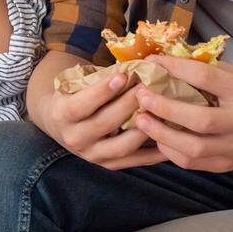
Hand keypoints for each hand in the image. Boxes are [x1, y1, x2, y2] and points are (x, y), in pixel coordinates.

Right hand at [38, 68, 169, 170]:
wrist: (62, 125)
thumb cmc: (74, 96)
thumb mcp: (75, 85)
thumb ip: (98, 79)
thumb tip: (132, 66)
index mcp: (62, 114)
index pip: (81, 104)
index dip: (102, 91)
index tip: (123, 75)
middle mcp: (75, 138)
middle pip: (104, 123)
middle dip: (128, 105)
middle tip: (148, 88)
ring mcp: (92, 155)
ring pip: (122, 146)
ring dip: (144, 128)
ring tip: (160, 111)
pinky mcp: (109, 165)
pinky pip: (135, 161)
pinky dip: (154, 152)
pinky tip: (170, 138)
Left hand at [131, 56, 232, 171]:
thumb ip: (208, 71)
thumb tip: (168, 62)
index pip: (206, 79)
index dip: (176, 69)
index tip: (153, 63)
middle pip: (199, 120)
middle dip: (165, 109)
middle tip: (141, 97)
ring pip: (193, 149)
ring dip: (162, 135)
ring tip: (141, 120)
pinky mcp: (226, 166)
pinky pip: (192, 163)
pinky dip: (170, 151)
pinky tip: (158, 138)